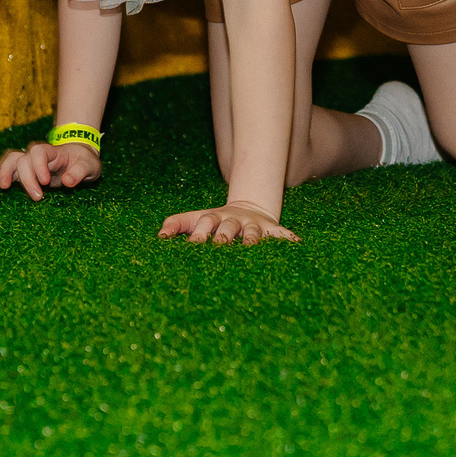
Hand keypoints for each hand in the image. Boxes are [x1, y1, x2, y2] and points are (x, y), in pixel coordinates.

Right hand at [0, 140, 101, 201]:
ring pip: (13, 160)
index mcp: (54, 151)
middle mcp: (39, 155)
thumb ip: (80, 172)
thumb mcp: (90, 165)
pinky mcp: (27, 171)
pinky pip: (11, 167)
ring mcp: (32, 162)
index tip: (45, 182)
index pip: (39, 152)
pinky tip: (3, 185)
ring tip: (4, 186)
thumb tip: (67, 182)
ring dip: (7, 172)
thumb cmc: (85, 161)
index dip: (39, 165)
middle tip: (38, 197)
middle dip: (28, 179)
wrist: (80, 157)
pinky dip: (4, 174)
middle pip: (24, 159)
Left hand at [161, 201, 296, 243]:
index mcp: (214, 218)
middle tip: (220, 246)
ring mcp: (253, 226)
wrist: (249, 208)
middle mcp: (234, 221)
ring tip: (252, 247)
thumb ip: (176, 224)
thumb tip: (159, 236)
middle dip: (224, 237)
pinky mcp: (271, 230)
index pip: (204, 225)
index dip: (199, 235)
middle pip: (228, 228)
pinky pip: (281, 235)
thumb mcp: (196, 219)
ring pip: (253, 234)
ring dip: (252, 240)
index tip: (193, 245)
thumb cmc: (216, 221)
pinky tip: (296, 243)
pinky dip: (288, 238)